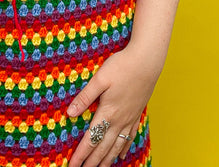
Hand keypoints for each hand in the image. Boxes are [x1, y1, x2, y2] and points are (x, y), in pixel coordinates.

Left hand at [67, 44, 157, 165]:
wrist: (147, 61)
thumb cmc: (122, 66)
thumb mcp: (100, 79)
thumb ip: (85, 97)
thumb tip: (71, 113)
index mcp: (107, 112)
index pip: (91, 139)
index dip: (81, 154)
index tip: (72, 165)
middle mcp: (119, 119)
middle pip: (103, 146)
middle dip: (92, 161)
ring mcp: (130, 118)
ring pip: (117, 145)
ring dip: (107, 159)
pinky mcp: (137, 113)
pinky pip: (130, 136)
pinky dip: (124, 148)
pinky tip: (122, 155)